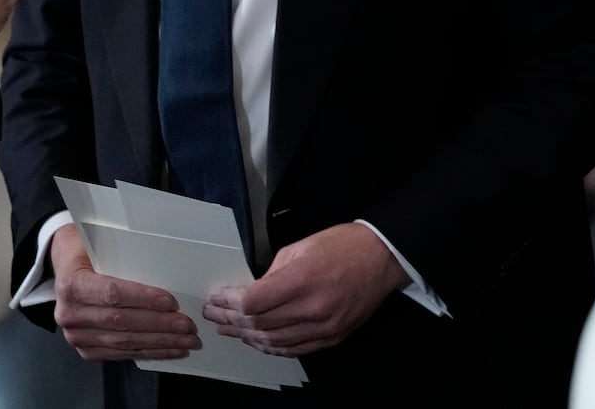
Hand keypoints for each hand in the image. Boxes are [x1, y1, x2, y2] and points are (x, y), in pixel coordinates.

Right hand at [50, 224, 200, 360]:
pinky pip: (123, 353)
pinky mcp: (86, 351)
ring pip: (125, 342)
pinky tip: (170, 349)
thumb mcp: (97, 247)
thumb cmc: (86, 254)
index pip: (112, 293)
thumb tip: (165, 269)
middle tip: (188, 325)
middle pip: (122, 322)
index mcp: (71, 284)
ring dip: (160, 343)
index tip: (171, 302)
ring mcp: (76, 336)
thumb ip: (122, 259)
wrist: (64, 270)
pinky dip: (149, 352)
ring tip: (187, 340)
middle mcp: (70, 314)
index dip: (143, 299)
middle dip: (160, 325)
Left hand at [203, 222, 407, 355]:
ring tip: (229, 329)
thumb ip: (272, 273)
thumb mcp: (299, 247)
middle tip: (213, 315)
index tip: (215, 298)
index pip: (253, 302)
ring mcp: (324, 327)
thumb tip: (251, 291)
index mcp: (301, 280)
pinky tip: (257, 341)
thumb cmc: (341, 245)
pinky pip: (295, 349)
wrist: (381, 259)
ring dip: (247, 336)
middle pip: (259, 323)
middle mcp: (313, 308)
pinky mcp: (333, 337)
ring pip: (274, 341)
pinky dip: (272, 347)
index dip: (228, 302)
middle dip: (230, 320)